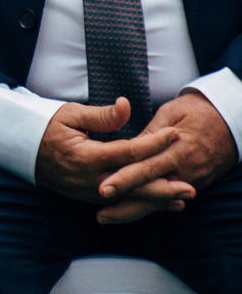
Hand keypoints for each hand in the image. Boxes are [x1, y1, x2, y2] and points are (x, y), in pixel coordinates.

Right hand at [34, 99, 180, 207]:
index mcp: (85, 155)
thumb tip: (126, 106)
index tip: (175, 135)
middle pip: (133, 185)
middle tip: (190, 188)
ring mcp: (86, 191)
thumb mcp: (69, 113)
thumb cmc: (43, 125)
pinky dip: (137, 202)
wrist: (17, 147)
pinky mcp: (84, 197)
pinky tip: (155, 203)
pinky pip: (116, 202)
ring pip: (127, 198)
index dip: (154, 144)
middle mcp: (88, 178)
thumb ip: (101, 115)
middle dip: (163, 187)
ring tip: (180, 200)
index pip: (128, 152)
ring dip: (154, 199)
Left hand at [96, 93, 238, 221]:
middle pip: (151, 192)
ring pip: (158, 201)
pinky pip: (167, 199)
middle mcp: (185, 170)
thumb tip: (127, 147)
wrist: (229, 121)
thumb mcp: (170, 113)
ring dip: (133, 211)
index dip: (124, 179)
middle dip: (125, 205)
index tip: (103, 188)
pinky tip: (127, 212)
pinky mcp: (193, 184)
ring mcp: (190, 180)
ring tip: (105, 217)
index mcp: (177, 150)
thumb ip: (149, 133)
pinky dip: (148, 206)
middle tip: (100, 215)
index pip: (146, 168)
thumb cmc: (194, 112)